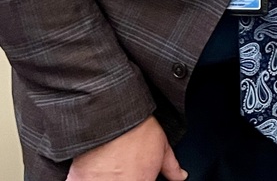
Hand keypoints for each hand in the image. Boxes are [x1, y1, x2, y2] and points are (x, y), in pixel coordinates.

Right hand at [66, 116, 185, 180]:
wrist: (112, 117)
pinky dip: (81, 180)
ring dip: (102, 179)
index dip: (139, 179)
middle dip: (121, 178)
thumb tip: (180, 176)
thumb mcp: (162, 148)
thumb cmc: (137, 131)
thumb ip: (171, 167)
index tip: (134, 175)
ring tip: (106, 170)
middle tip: (120, 169)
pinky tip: (90, 173)